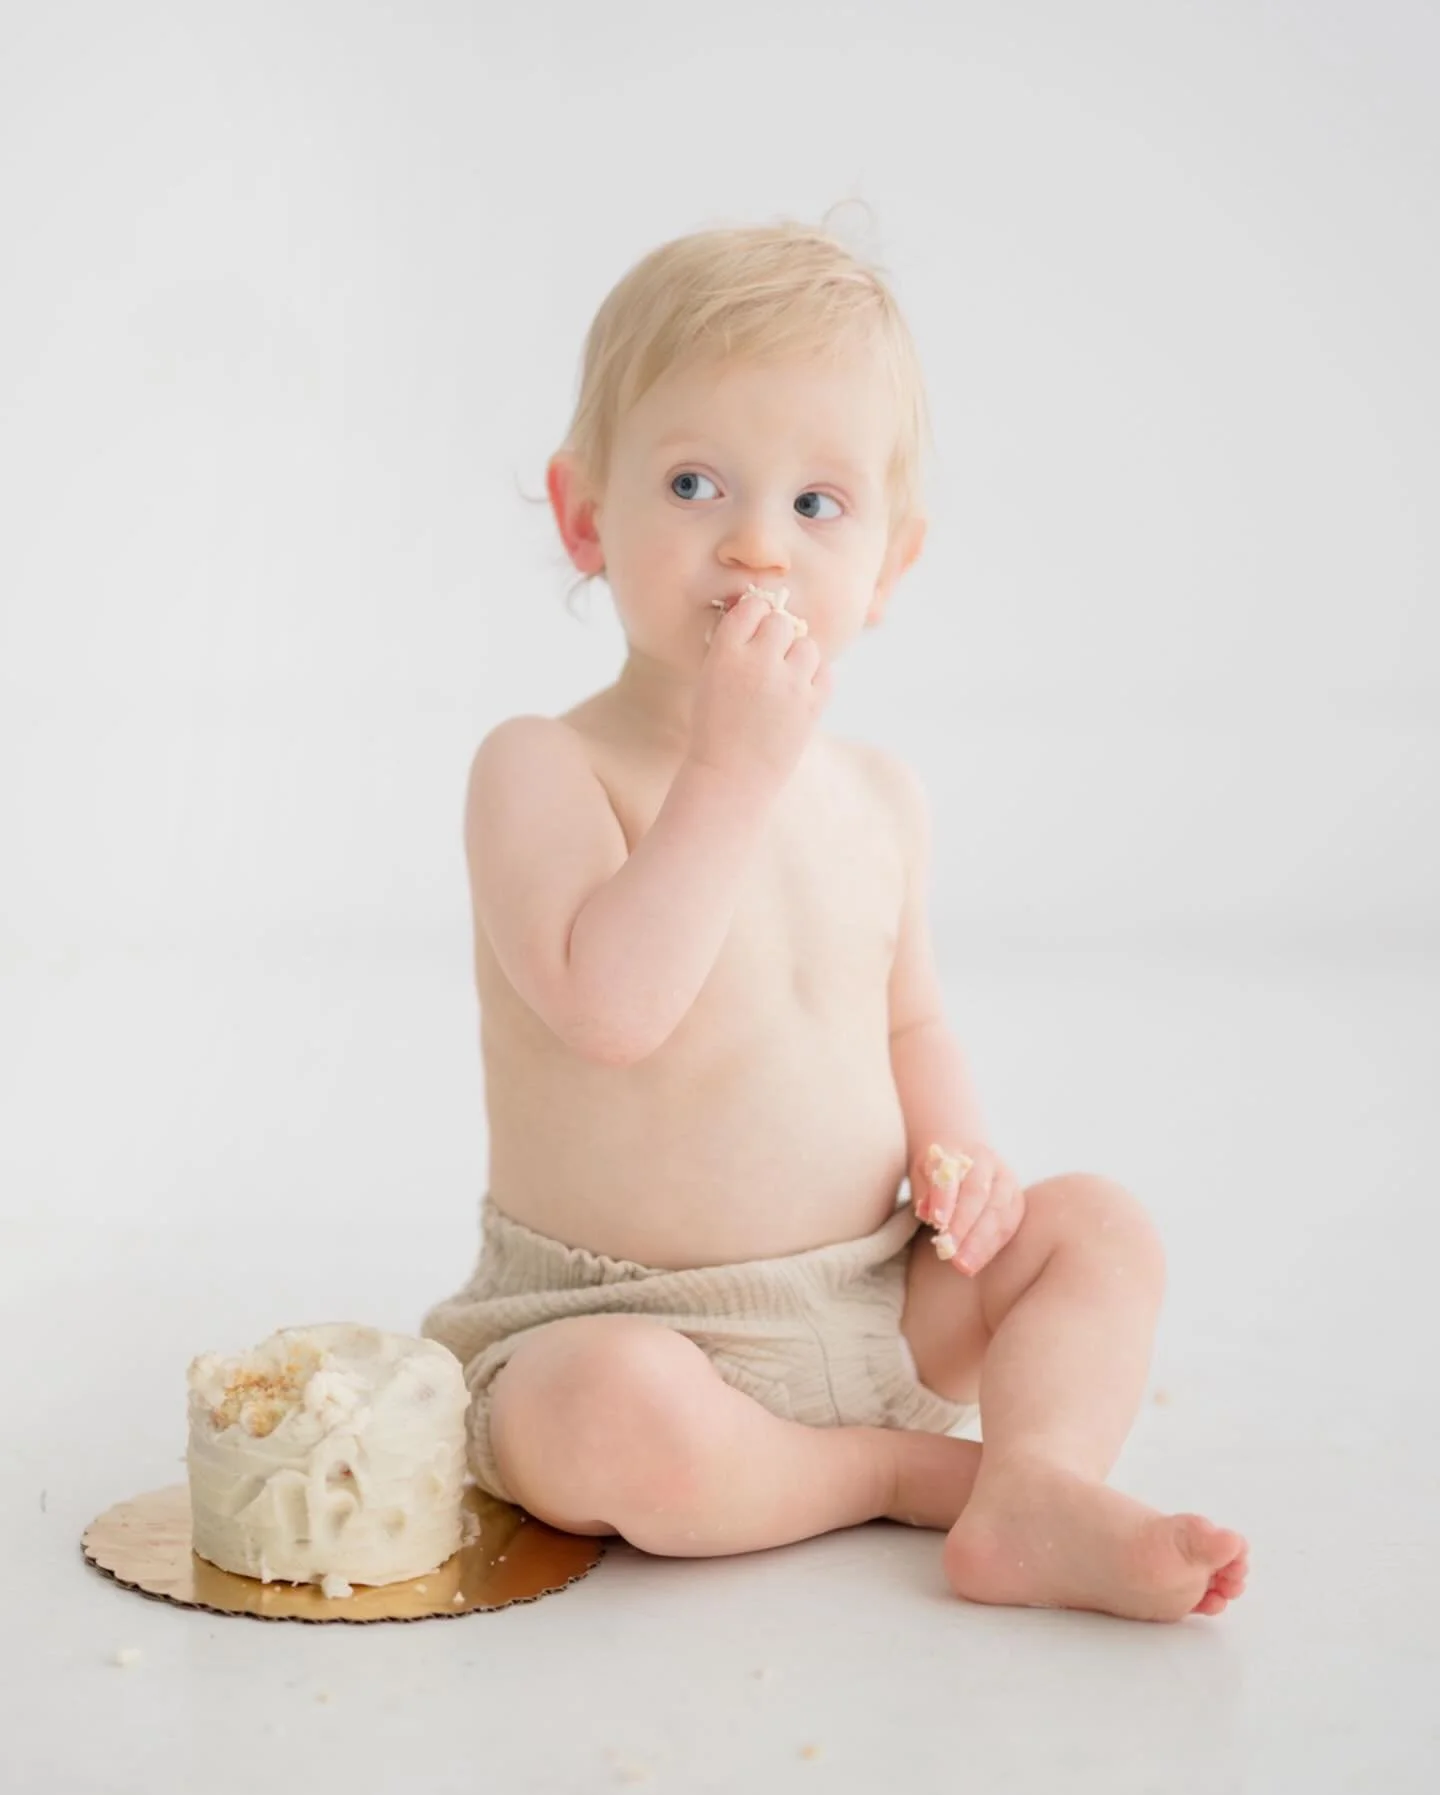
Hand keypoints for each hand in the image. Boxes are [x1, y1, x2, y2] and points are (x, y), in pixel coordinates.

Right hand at [687, 592, 832, 801]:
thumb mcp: (709, 679)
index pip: (751, 607)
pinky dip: (814, 677)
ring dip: (797, 655)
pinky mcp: (812, 705)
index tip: (753, 628)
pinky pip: (825, 672)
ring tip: (784, 677)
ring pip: (807, 645)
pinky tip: (799, 691)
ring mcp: (790, 684)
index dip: (754, 615)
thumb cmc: (715, 728)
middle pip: (781, 621)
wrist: (731, 776)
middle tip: (769, 657)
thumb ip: (733, 647)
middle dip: (776, 635)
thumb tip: (763, 615)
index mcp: (726, 654)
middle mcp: (759, 663)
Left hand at [912, 1139, 1026, 1275]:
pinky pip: (1008, 1224)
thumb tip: (926, 1212)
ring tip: (964, 1267)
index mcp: (960, 1151)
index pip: (953, 1175)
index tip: (935, 1220)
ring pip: (998, 1211)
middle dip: (965, 1227)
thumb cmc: (936, 1168)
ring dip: (981, 1243)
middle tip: (950, 1254)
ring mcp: (1006, 1180)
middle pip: (978, 1195)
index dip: (945, 1197)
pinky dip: (991, 1246)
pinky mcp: (1016, 1200)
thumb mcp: (922, 1171)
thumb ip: (924, 1190)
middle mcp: (987, 1162)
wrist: (963, 1150)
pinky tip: (976, 1263)